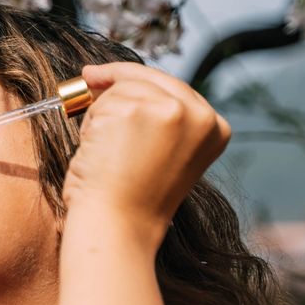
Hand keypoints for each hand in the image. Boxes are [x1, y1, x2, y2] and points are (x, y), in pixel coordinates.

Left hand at [62, 62, 231, 247]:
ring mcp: (170, 110)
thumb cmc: (131, 201)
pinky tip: (98, 153)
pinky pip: (102, 101)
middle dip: (115, 79)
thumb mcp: (163, 155)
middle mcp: (200, 115)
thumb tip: (112, 82)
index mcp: (214, 127)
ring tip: (104, 153)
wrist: (118, 227)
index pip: (174, 88)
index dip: (140, 81)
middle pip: (149, 78)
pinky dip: (90, 123)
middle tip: (89, 78)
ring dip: (100, 113)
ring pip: (122, 89)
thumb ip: (157, 120)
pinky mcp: (138, 109)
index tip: (110, 78)